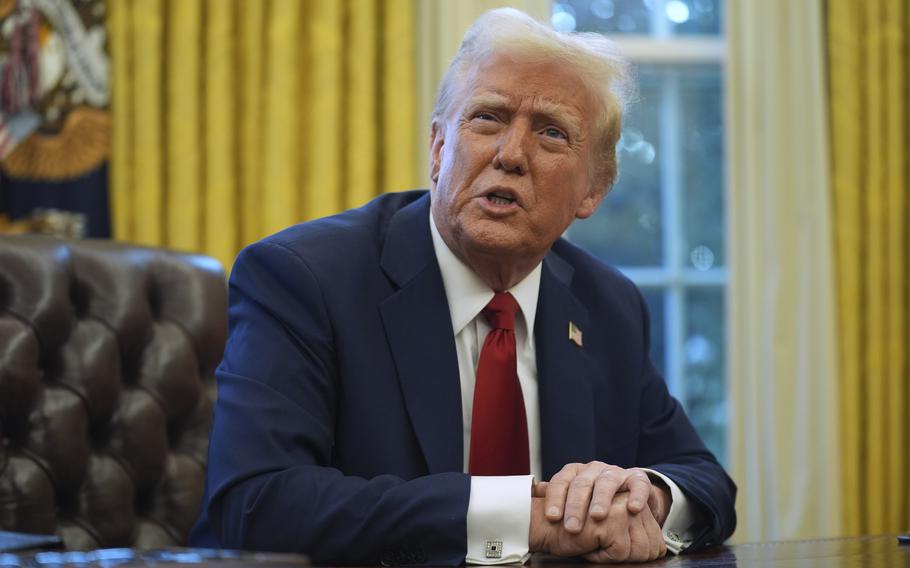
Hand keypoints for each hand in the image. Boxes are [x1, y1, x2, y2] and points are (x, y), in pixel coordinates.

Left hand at [534, 462, 666, 532]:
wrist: (627, 492)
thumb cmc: (593, 499)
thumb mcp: (573, 496)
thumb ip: (555, 495)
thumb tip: (533, 493)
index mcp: (576, 472)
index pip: (561, 481)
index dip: (555, 499)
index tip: (552, 518)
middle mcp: (595, 469)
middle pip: (582, 484)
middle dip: (575, 506)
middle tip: (572, 527)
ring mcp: (617, 472)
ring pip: (607, 482)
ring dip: (601, 499)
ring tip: (597, 516)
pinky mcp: (638, 479)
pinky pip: (638, 485)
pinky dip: (636, 496)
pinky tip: (632, 508)